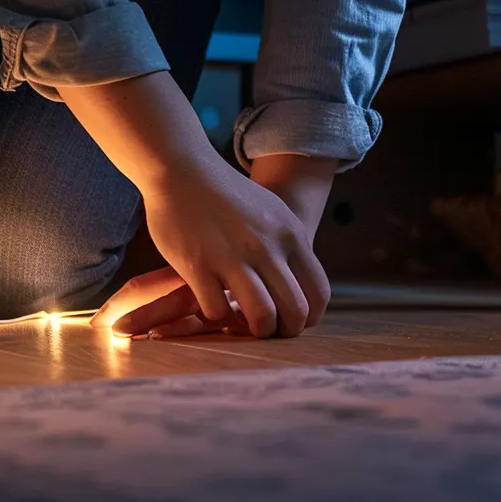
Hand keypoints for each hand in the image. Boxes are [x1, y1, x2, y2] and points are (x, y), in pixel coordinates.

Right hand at [54, 74, 332, 337]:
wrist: (182, 170)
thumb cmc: (227, 194)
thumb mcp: (272, 212)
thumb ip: (290, 244)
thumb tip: (304, 284)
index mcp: (290, 234)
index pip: (318, 292)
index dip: (309, 317)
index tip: (292, 321)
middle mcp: (266, 247)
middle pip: (295, 311)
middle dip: (284, 332)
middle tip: (268, 331)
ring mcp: (232, 256)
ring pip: (262, 316)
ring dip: (255, 330)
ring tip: (242, 326)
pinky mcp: (197, 265)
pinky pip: (217, 310)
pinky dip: (217, 317)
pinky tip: (212, 305)